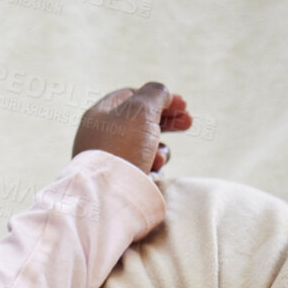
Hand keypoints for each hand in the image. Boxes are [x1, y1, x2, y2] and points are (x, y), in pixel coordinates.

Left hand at [72, 81, 191, 174]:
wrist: (108, 194)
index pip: (131, 96)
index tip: (182, 104)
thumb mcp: (141, 109)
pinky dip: (153, 164)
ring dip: (160, 146)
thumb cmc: (122, 146)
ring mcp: (110, 157)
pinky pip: (143, 165)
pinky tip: (153, 169)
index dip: (158, 97)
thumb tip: (162, 94)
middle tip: (188, 123)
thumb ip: (155, 94)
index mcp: (99, 115)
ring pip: (145, 144)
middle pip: (141, 120)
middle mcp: (101, 136)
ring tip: (160, 155)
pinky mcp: (118, 177)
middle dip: (167, 120)